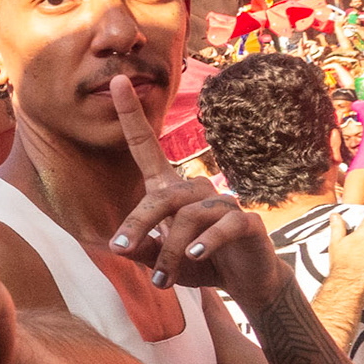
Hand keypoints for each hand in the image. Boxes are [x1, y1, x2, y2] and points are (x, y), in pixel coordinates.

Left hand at [108, 75, 285, 304]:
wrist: (247, 282)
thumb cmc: (198, 263)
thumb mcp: (162, 260)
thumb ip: (142, 250)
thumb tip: (117, 247)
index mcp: (171, 190)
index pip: (146, 147)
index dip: (132, 114)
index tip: (116, 81)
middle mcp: (196, 189)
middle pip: (161, 196)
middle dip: (137, 224)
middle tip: (119, 251)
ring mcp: (224, 202)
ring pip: (189, 217)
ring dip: (169, 250)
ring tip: (161, 280)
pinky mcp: (247, 221)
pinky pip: (223, 225)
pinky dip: (206, 242)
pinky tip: (194, 257)